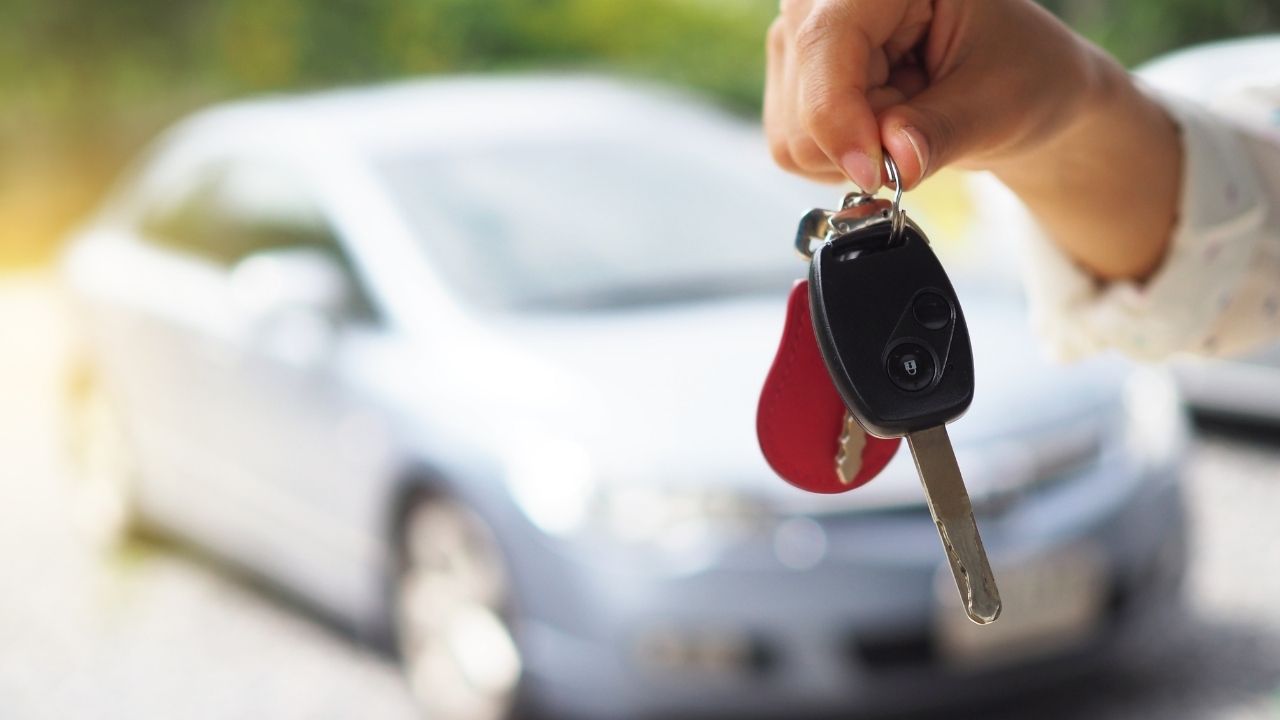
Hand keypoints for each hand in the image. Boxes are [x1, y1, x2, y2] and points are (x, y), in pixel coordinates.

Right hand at [764, 0, 1106, 190]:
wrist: (1015, 83)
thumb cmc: (1021, 73)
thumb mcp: (998, 104)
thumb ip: (942, 132)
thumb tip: (895, 164)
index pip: (826, 41)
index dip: (838, 115)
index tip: (874, 173)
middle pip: (803, 99)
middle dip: (861, 140)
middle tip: (922, 125)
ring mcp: (801, 36)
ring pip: (794, 135)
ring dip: (853, 153)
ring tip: (907, 120)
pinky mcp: (792, 77)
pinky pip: (793, 148)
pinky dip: (839, 160)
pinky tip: (881, 129)